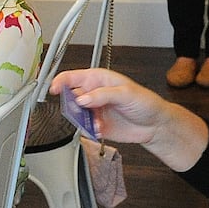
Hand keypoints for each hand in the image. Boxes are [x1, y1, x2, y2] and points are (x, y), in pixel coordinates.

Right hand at [50, 68, 167, 145]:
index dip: (61, 81)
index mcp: (99, 80)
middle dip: (72, 105)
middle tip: (81, 111)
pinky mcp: (97, 125)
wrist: (154, 125)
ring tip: (96, 122)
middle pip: (71, 97)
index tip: (54, 89)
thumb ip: (103, 94)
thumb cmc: (145, 102)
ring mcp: (95, 110)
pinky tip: (101, 129)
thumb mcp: (126, 93)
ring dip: (83, 120)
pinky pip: (85, 128)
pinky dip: (90, 130)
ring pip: (77, 115)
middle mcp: (94, 94)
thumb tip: (83, 99)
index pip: (73, 77)